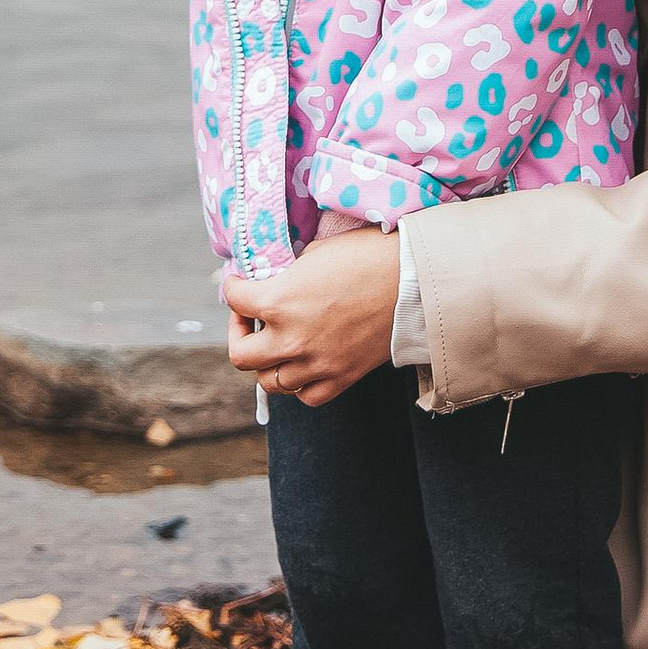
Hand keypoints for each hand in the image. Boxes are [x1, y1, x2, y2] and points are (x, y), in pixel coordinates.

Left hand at [221, 228, 402, 407]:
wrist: (414, 280)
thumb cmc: (367, 255)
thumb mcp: (316, 252)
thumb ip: (288, 273)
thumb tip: (274, 278)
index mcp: (279, 301)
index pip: (235, 300)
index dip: (233, 287)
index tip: (239, 283)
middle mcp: (291, 338)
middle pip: (240, 355)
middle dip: (240, 334)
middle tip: (250, 320)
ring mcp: (316, 364)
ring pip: (270, 382)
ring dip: (268, 362)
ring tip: (277, 344)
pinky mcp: (341, 377)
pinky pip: (306, 396)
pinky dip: (300, 384)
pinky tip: (304, 364)